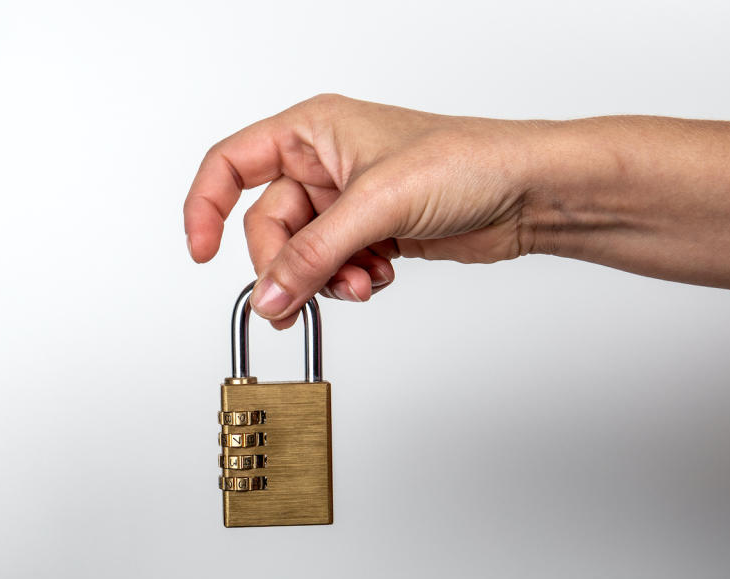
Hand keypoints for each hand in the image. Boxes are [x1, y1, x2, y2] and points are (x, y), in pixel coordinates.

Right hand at [183, 94, 540, 327]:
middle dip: (286, 265)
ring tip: (359, 282)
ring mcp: (348, 203)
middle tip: (300, 296)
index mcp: (312, 131)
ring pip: (303, 254)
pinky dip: (350, 281)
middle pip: (268, 226)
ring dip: (324, 279)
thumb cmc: (468, 160)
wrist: (527, 192)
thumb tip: (268, 293)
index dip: (207, 207)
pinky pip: (334, 268)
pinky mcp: (372, 234)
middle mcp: (324, 165)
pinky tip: (380, 275)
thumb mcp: (377, 204)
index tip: (203, 252)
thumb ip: (313, 254)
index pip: (232, 164)